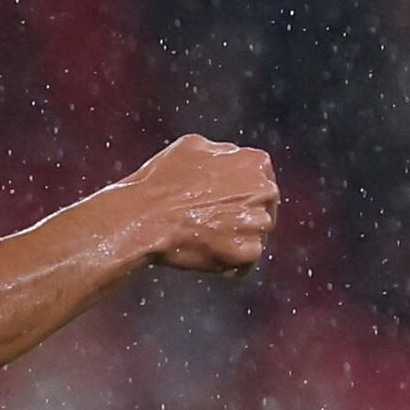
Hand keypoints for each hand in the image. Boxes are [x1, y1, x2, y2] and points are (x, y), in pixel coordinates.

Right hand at [136, 136, 279, 274]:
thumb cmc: (161, 184)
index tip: (221, 203)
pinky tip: (204, 253)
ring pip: (254, 236)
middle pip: (261, 209)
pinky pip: (244, 263)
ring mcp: (259, 223)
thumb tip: (229, 158)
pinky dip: (227, 263)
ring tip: (203, 238)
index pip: (260, 180)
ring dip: (233, 239)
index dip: (238, 193)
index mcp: (256, 162)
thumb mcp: (192, 146)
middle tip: (209, 223)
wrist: (144, 219)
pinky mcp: (249, 252)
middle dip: (240, 217)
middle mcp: (265, 191)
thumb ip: (222, 152)